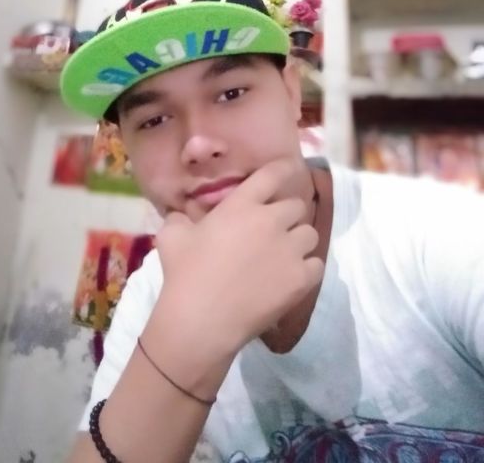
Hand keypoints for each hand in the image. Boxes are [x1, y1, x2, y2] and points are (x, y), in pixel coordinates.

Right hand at [153, 157, 323, 360]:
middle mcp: (270, 220)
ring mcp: (289, 250)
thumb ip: (181, 217)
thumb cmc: (184, 273)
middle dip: (287, 214)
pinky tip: (292, 276)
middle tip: (273, 229)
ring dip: (299, 240)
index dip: (283, 169)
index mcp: (241, 205)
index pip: (273, 173)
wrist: (201, 319)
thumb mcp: (172, 235)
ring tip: (286, 253)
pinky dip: (307, 268)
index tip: (286, 170)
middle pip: (296, 205)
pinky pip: (317, 264)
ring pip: (310, 234)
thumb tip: (184, 214)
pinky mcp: (301, 279)